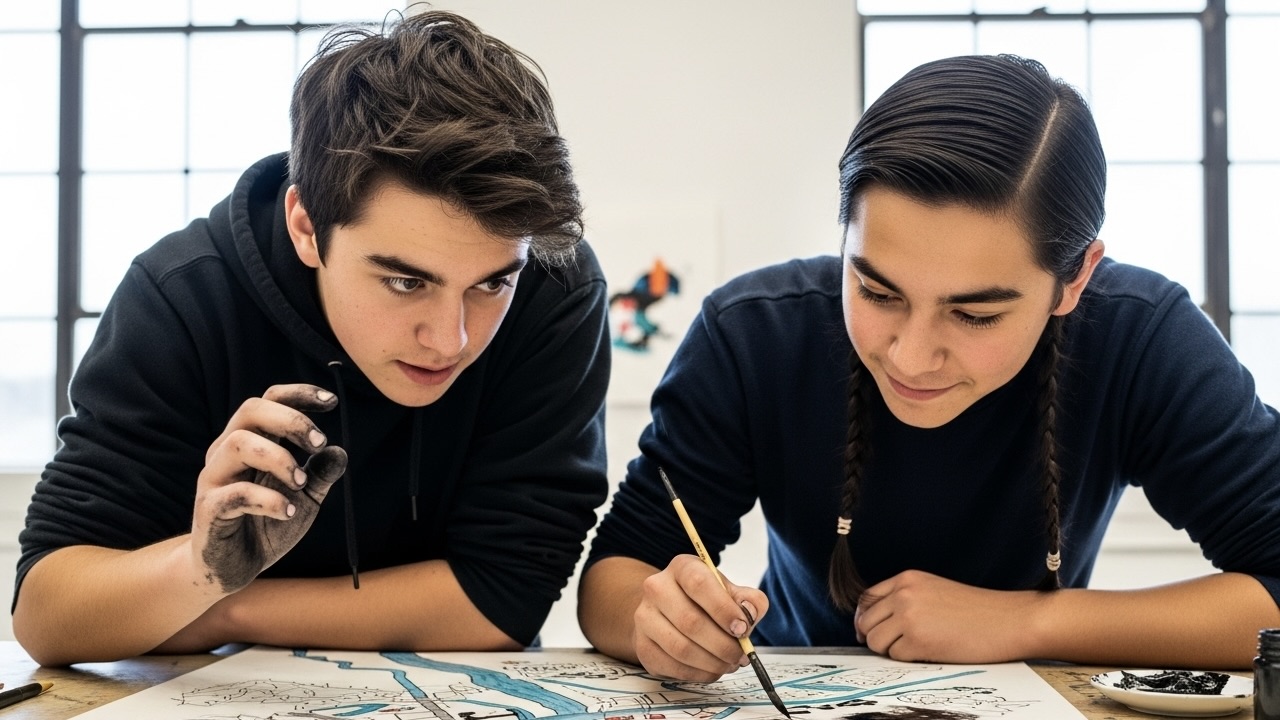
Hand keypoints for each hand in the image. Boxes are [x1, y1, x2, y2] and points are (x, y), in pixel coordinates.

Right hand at [191, 384, 346, 593]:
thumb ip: (320, 475)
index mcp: (251, 444)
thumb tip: (340, 451)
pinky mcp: (208, 510)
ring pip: (237, 444)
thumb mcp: (304, 500)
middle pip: (250, 411)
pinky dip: (267, 499)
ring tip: (301, 482)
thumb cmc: (265, 526)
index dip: (297, 394)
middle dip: (290, 419)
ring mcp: (214, 480)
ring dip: (278, 458)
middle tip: (319, 442)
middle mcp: (227, 453)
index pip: (267, 401)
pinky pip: (233, 494)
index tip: (330, 402)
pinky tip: (288, 512)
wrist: (232, 570)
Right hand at [633, 554, 768, 681]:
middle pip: (690, 621)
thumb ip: (749, 601)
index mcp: (682, 567)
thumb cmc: (705, 601)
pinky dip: (698, 674)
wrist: (669, 612)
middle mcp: (656, 588)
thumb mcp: (730, 592)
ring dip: (712, 662)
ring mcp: (645, 617)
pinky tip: (711, 669)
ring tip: (729, 664)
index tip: (741, 629)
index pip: (699, 584)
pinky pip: (672, 666)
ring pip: (681, 648)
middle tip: (741, 655)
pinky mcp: (642, 645)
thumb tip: (749, 614)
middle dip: (722, 645)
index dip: (723, 609)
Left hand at [854, 569, 1045, 662]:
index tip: (871, 631)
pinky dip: (908, 659)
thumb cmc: (977, 610)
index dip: (865, 619)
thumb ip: (905, 598)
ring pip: (875, 641)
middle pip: (865, 622)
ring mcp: (909, 616)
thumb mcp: (934, 590)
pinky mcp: (918, 640)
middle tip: (894, 645)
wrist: (1008, 620)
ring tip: (916, 647)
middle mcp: (903, 594)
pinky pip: (895, 656)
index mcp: (906, 578)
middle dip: (875, 637)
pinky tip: (930, 652)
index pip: (866, 599)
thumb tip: (874, 622)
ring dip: (890, 650)